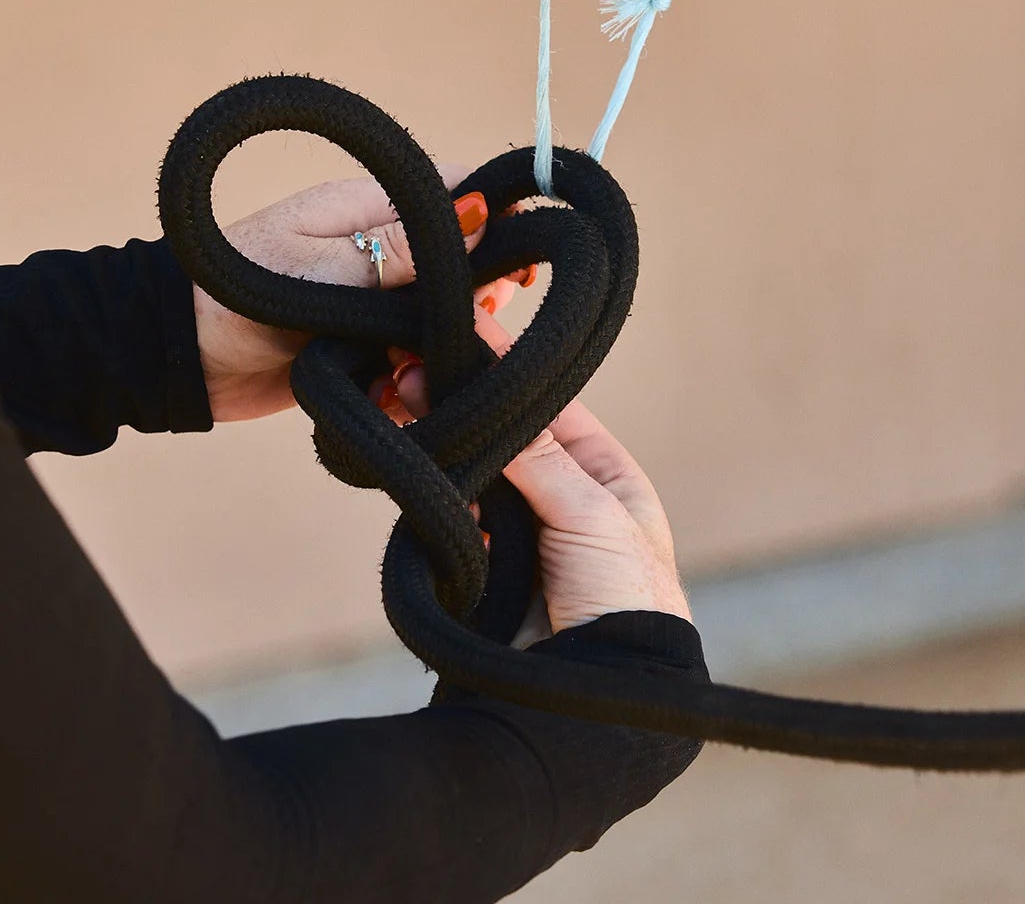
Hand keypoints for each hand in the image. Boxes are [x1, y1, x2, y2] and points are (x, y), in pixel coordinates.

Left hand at [194, 167, 520, 421]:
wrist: (177, 359)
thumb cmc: (233, 294)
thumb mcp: (321, 271)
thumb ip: (399, 251)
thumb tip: (480, 216)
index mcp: (369, 206)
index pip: (458, 194)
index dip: (498, 226)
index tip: (517, 270)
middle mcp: (379, 249)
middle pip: (464, 265)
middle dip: (471, 305)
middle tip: (460, 335)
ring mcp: (373, 300)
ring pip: (442, 322)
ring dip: (438, 354)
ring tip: (406, 375)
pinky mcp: (362, 347)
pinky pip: (410, 363)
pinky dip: (407, 383)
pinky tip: (388, 396)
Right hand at [388, 312, 689, 632]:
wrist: (602, 692)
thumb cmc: (627, 600)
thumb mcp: (592, 516)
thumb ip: (540, 458)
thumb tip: (496, 395)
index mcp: (606, 475)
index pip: (549, 408)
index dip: (506, 372)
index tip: (465, 333)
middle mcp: (564, 496)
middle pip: (505, 437)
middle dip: (461, 403)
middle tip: (408, 367)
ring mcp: (524, 531)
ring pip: (474, 473)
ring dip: (441, 441)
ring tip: (396, 399)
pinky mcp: (489, 566)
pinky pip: (455, 516)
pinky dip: (432, 490)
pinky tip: (408, 456)